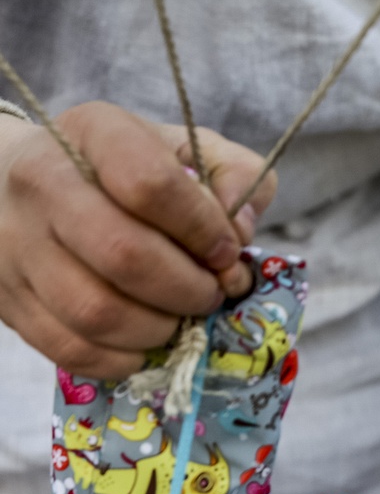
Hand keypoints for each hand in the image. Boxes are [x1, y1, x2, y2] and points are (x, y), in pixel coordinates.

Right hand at [0, 101, 276, 378]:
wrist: (21, 182)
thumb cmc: (123, 170)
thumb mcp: (186, 150)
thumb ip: (236, 174)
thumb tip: (242, 227)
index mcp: (95, 134)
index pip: (151, 184)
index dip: (204, 229)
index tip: (227, 251)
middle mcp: (43, 183)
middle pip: (125, 254)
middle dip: (188, 289)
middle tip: (209, 294)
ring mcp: (17, 245)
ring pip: (96, 311)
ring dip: (158, 329)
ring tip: (178, 318)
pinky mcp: (9, 299)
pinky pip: (70, 348)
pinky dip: (121, 358)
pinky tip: (143, 342)